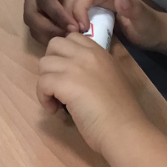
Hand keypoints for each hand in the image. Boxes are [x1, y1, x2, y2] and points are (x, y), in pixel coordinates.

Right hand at [23, 0, 84, 44]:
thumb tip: (72, 10)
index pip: (45, 0)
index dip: (58, 15)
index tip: (74, 27)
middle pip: (32, 17)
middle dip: (50, 29)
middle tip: (70, 36)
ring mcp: (28, 4)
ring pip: (31, 25)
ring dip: (48, 35)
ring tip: (67, 40)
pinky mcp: (32, 12)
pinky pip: (35, 29)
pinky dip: (47, 36)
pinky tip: (62, 39)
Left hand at [37, 33, 147, 153]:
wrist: (124, 129)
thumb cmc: (121, 112)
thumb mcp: (111, 79)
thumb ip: (94, 70)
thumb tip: (75, 76)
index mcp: (100, 52)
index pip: (73, 37)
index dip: (64, 53)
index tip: (67, 72)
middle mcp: (86, 54)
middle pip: (54, 44)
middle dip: (51, 63)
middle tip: (59, 83)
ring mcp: (75, 67)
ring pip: (44, 63)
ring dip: (46, 82)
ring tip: (57, 99)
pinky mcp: (65, 83)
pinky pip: (42, 82)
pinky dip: (44, 98)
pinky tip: (55, 110)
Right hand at [64, 0, 165, 51]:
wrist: (155, 34)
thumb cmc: (151, 28)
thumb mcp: (145, 21)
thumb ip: (134, 10)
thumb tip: (119, 0)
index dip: (79, 8)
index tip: (80, 28)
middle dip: (68, 13)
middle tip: (70, 33)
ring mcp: (95, 3)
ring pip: (71, 4)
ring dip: (66, 18)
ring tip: (69, 35)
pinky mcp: (93, 12)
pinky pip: (74, 13)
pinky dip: (69, 22)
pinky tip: (71, 36)